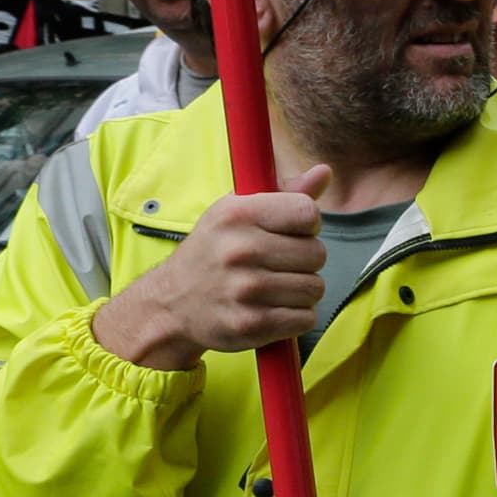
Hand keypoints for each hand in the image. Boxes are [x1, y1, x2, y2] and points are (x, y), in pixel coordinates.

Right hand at [91, 168, 328, 369]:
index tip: (289, 232)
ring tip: (270, 287)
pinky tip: (269, 309)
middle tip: (275, 264)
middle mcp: (239, 250)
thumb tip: (325, 172)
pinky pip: (306, 318)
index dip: (307, 225)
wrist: (171, 303)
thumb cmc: (214, 250)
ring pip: (315, 288)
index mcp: (237, 215)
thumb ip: (285, 192)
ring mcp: (245, 290)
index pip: (307, 213)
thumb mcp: (237, 211)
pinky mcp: (251, 324)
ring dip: (300, 291)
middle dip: (304, 261)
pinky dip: (295, 317)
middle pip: (317, 254)